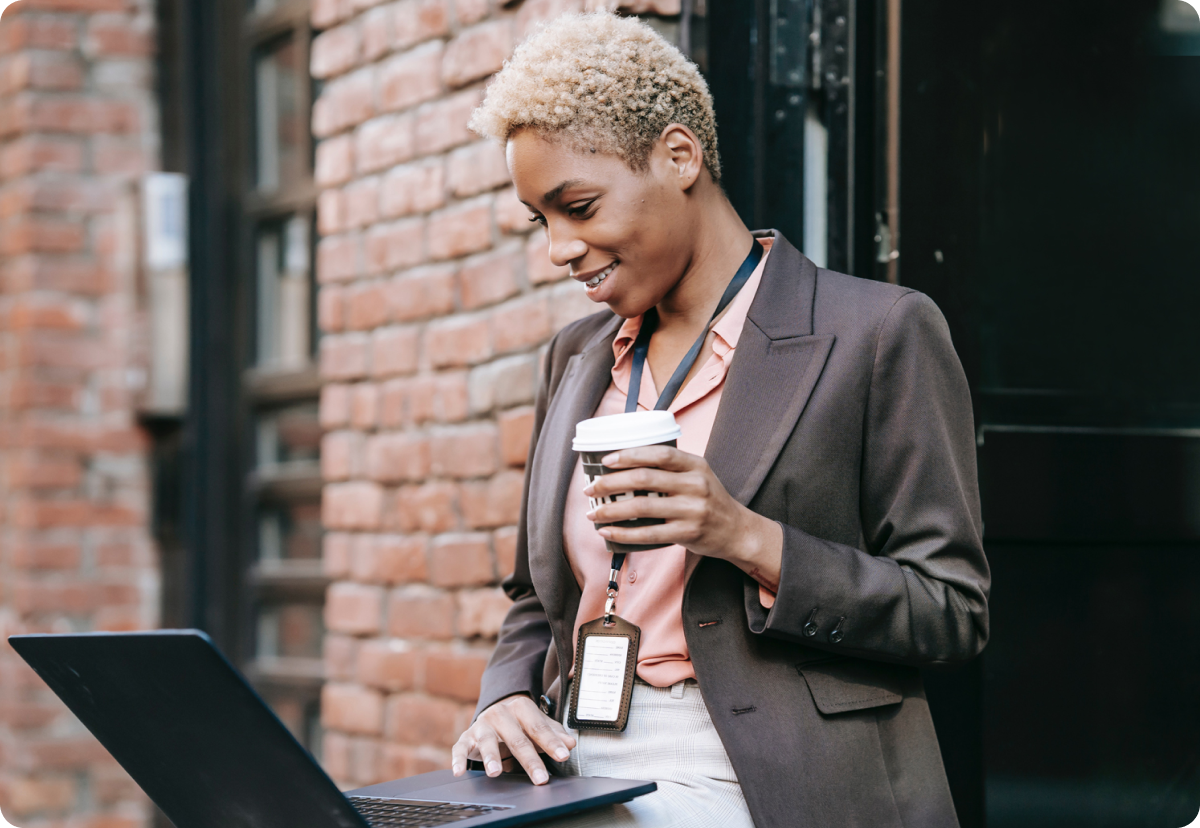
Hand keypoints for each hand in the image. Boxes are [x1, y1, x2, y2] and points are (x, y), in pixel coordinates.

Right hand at [451, 694, 576, 785]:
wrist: (494, 713)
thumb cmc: (520, 723)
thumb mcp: (537, 725)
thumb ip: (553, 734)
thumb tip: (570, 743)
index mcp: (520, 707)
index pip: (538, 727)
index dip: (551, 742)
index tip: (563, 755)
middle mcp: (500, 713)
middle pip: (517, 739)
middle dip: (530, 760)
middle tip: (540, 777)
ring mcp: (482, 725)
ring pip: (487, 741)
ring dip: (491, 757)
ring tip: (496, 772)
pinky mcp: (466, 737)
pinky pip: (460, 748)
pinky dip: (458, 759)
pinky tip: (460, 771)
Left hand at [583, 446, 782, 588]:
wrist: (736, 530)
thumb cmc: (708, 499)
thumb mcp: (698, 475)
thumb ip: (670, 468)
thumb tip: (623, 462)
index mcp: (696, 465)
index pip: (659, 454)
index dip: (630, 454)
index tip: (606, 460)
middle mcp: (696, 485)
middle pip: (645, 478)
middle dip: (611, 482)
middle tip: (591, 487)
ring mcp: (693, 510)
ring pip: (642, 507)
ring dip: (611, 509)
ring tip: (593, 512)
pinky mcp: (688, 534)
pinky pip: (648, 534)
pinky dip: (623, 533)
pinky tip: (607, 531)